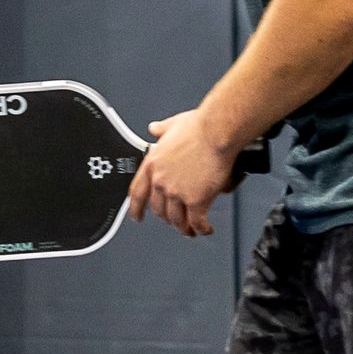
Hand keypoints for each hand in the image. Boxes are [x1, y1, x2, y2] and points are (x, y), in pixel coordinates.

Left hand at [127, 109, 237, 239]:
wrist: (217, 132)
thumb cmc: (200, 126)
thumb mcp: (173, 124)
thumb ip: (161, 129)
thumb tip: (155, 129)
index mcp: (152, 163)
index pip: (137, 193)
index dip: (135, 209)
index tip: (137, 216)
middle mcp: (161, 180)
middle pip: (158, 210)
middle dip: (166, 218)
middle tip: (174, 221)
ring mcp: (177, 192)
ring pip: (177, 220)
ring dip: (184, 227)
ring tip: (191, 229)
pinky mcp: (196, 200)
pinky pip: (197, 222)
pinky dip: (202, 229)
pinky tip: (206, 229)